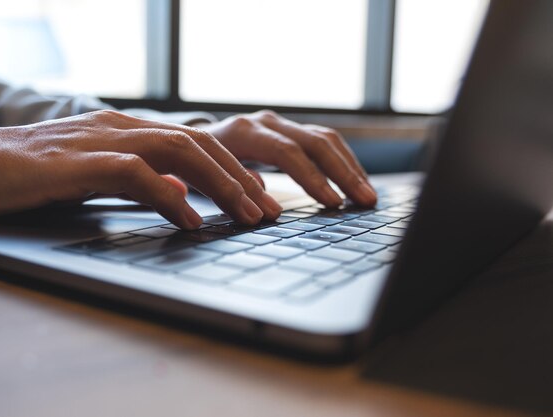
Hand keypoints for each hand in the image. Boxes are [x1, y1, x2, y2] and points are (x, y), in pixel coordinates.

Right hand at [0, 110, 281, 227]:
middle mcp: (120, 128)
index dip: (231, 170)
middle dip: (239, 178)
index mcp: (126, 131)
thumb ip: (136, 182)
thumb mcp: (93, 176)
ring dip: (218, 184)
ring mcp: (98, 140)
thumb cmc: (29, 175)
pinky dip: (167, 195)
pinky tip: (190, 220)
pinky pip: (133, 174)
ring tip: (246, 215)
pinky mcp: (75, 162)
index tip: (258, 197)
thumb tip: (179, 197)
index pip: (194, 143)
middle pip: (197, 144)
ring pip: (176, 150)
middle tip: (268, 211)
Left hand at [196, 110, 376, 207]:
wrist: (191, 139)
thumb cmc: (196, 164)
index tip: (333, 204)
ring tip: (367, 195)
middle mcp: (267, 122)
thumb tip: (267, 207)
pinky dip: (342, 162)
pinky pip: (324, 142)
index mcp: (244, 132)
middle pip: (315, 142)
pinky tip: (355, 181)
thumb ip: (231, 187)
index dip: (312, 178)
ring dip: (349, 168)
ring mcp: (280, 125)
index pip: (287, 152)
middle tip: (365, 201)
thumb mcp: (203, 175)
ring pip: (326, 140)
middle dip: (343, 173)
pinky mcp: (289, 131)